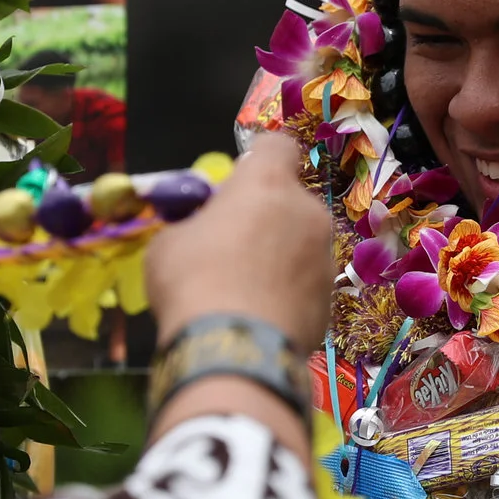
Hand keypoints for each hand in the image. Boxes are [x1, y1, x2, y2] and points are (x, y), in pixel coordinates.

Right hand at [147, 134, 331, 354]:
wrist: (233, 352)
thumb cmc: (193, 284)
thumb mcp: (169, 243)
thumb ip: (193, 222)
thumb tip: (201, 231)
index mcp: (267, 184)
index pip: (277, 145)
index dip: (258, 159)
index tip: (239, 181)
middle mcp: (307, 212)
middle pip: (290, 200)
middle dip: (267, 215)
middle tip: (233, 244)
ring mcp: (324, 257)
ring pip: (302, 243)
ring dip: (280, 255)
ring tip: (246, 287)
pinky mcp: (330, 298)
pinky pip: (306, 282)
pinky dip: (289, 291)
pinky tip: (261, 315)